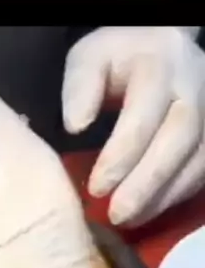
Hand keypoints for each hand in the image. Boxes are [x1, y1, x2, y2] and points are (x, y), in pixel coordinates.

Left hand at [63, 26, 204, 226]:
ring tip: (128, 220)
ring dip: (162, 195)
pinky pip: (202, 170)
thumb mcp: (89, 59)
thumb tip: (76, 126)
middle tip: (116, 214)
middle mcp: (194, 85)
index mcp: (160, 63)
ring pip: (197, 159)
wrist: (159, 48)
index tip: (96, 187)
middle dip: (147, 182)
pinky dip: (176, 195)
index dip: (120, 156)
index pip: (143, 114)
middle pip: (179, 138)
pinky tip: (148, 211)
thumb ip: (80, 86)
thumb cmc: (117, 60)